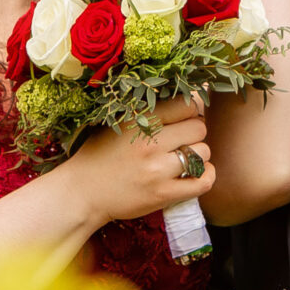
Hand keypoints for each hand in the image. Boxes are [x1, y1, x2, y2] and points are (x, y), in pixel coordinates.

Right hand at [60, 101, 215, 225]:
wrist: (83, 192)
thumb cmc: (100, 154)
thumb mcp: (118, 122)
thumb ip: (149, 109)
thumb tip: (193, 95)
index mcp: (138, 120)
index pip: (186, 104)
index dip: (190, 109)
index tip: (183, 117)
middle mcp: (150, 143)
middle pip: (199, 127)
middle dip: (193, 131)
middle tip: (181, 139)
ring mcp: (158, 170)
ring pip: (203, 152)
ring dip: (197, 154)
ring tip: (183, 157)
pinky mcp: (163, 194)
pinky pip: (203, 182)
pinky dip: (206, 175)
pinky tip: (198, 172)